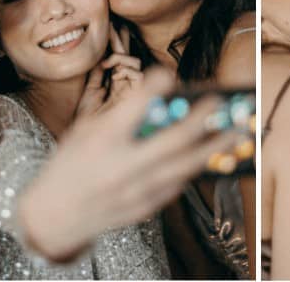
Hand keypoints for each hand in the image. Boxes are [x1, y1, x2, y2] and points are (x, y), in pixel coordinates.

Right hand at [17, 67, 239, 261]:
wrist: (54, 217)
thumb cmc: (71, 164)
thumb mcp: (85, 131)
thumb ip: (120, 116)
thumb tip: (158, 96)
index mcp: (100, 142)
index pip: (130, 110)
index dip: (151, 89)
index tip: (168, 72)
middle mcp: (119, 168)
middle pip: (170, 143)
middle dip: (198, 121)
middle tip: (218, 102)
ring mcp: (134, 192)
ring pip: (183, 167)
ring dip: (213, 148)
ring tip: (235, 132)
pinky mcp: (144, 209)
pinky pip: (176, 185)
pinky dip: (192, 167)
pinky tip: (207, 155)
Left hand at [76, 24, 141, 117]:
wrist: (89, 137)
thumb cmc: (89, 117)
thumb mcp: (91, 89)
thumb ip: (98, 72)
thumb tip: (101, 54)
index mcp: (115, 82)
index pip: (118, 57)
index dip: (116, 42)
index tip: (110, 26)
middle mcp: (126, 83)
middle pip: (128, 56)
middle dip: (120, 40)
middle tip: (113, 24)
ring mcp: (132, 89)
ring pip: (136, 63)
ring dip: (122, 58)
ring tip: (108, 62)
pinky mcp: (137, 96)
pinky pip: (139, 74)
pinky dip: (127, 70)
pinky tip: (116, 74)